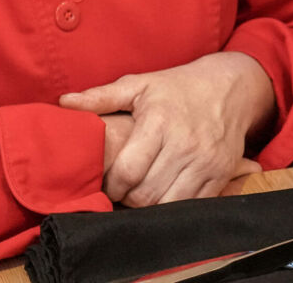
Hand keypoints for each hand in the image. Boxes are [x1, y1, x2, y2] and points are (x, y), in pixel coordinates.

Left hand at [61, 52, 274, 206]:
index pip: (128, 171)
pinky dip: (176, 207)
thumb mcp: (138, 85)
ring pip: (169, 204)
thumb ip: (100, 96)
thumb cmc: (176, 87)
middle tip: (122, 192)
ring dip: (151, 208)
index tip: (107, 183)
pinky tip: (165, 195)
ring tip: (142, 195)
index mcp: (159, 120)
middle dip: (128, 199)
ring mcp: (206, 160)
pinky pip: (195, 205)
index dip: (112, 185)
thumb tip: (64, 102)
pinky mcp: (221, 173)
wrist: (228, 87)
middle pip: (147, 194)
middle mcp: (184, 142)